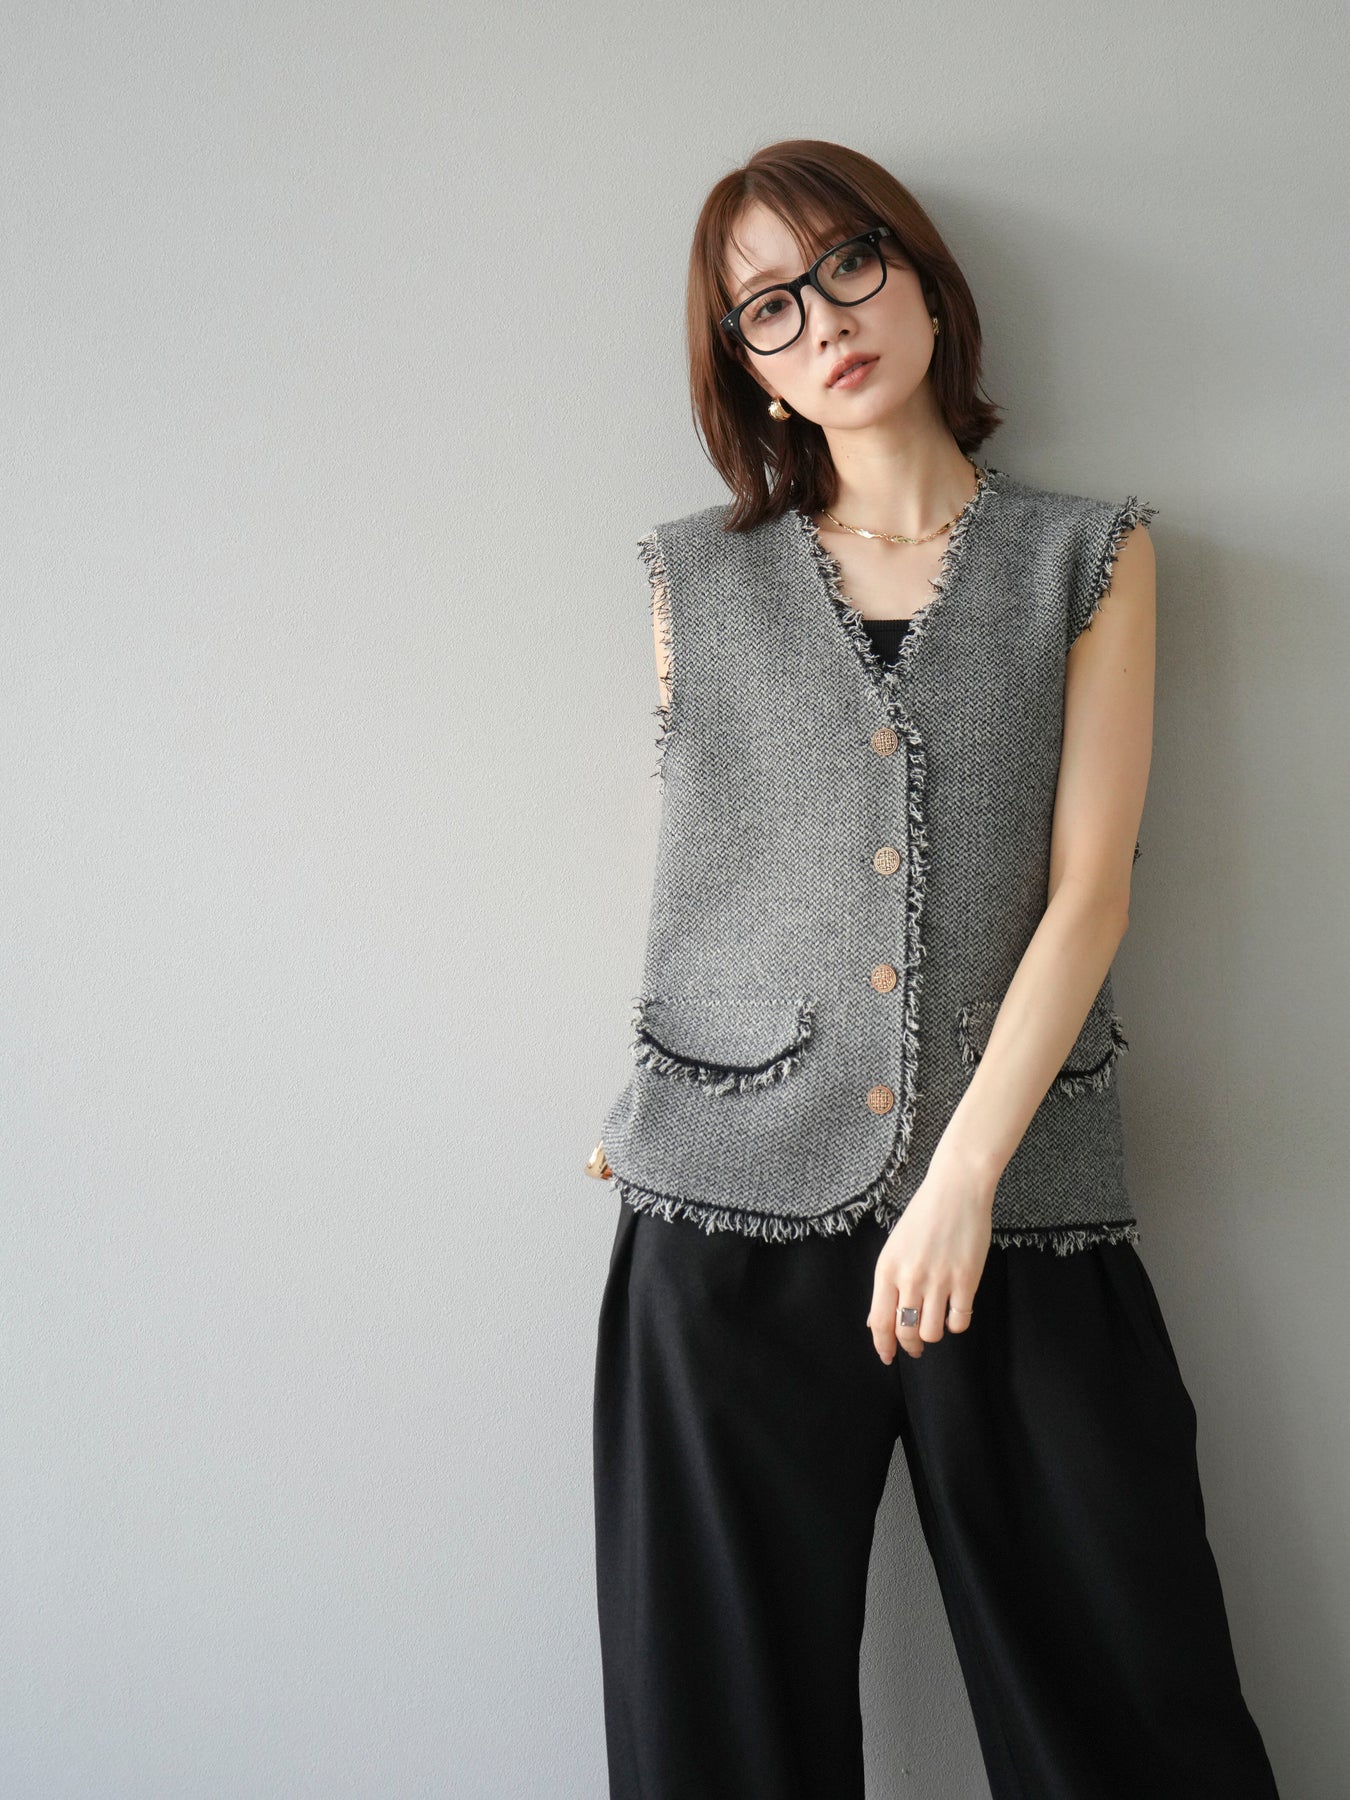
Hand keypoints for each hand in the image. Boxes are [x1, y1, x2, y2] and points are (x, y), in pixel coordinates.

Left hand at [867, 1143, 995, 1361]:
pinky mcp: (966, 1279)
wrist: (956, 1189)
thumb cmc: (923, 1216)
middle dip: (909, 1346)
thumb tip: (878, 1321)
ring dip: (932, 1334)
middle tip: (915, 1347)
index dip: (883, 1346)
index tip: (887, 1357)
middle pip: (905, 1331)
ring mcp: (939, 1280)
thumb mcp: (894, 1247)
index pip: (879, 1321)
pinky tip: (954, 1315)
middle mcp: (910, 1278)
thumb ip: (887, 1283)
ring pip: (931, 1331)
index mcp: (887, 1269)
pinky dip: (956, 1325)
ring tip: (934, 1324)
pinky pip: (960, 1320)